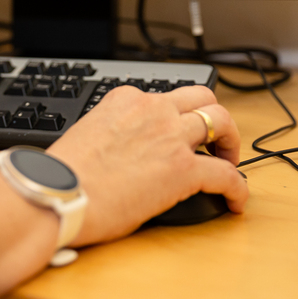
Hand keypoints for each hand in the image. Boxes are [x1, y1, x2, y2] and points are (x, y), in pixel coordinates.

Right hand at [47, 85, 247, 246]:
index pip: (165, 96)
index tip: (177, 132)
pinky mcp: (184, 169)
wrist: (60, 193)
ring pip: (222, 122)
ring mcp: (171, 136)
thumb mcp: (89, 133)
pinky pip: (227, 174)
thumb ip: (115, 133)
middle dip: (214, 117)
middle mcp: (153, 109)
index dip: (177, 116)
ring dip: (230, 143)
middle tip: (214, 141)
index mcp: (125, 99)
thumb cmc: (65, 174)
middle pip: (203, 97)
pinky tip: (235, 201)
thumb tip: (126, 154)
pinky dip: (237, 188)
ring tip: (229, 162)